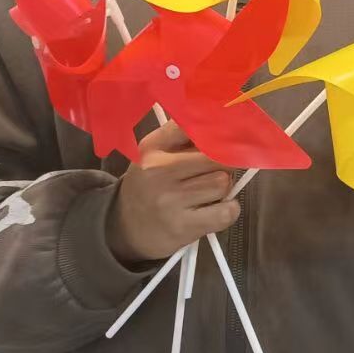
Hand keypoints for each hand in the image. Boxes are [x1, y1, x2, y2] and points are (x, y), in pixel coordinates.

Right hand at [107, 121, 241, 263]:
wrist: (125, 229)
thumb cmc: (149, 185)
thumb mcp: (153, 154)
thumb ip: (182, 135)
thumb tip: (221, 123)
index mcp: (153, 147)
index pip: (194, 128)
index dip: (217, 132)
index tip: (226, 138)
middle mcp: (160, 171)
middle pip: (216, 157)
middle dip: (224, 163)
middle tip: (216, 170)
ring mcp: (171, 200)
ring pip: (223, 183)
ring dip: (224, 189)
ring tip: (210, 192)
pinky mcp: (184, 227)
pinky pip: (226, 212)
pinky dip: (229, 210)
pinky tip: (216, 209)